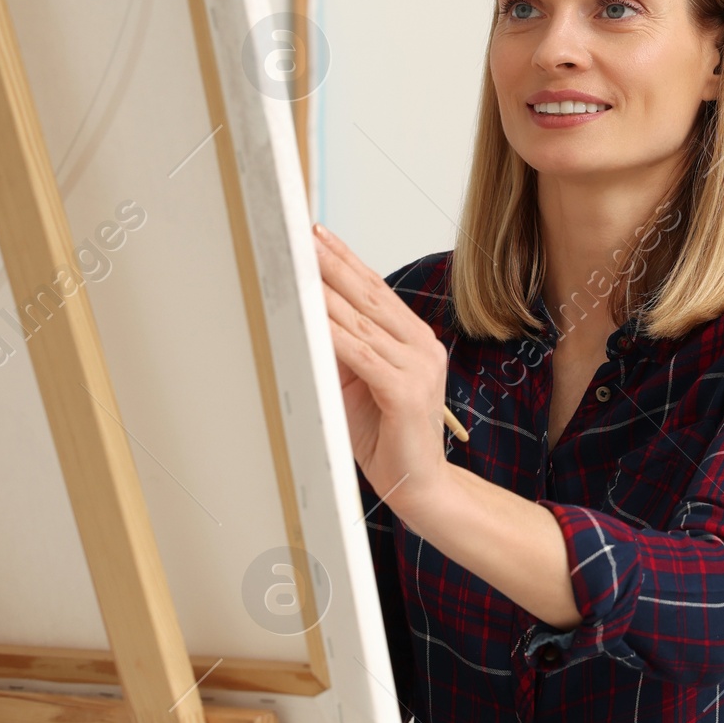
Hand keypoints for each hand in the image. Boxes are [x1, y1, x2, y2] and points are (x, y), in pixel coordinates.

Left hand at [313, 225, 450, 513]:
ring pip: (362, 322)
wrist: (419, 486)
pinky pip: (361, 355)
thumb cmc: (388, 437)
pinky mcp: (405, 391)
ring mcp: (418, 368)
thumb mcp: (359, 385)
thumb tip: (308, 318)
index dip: (348, 261)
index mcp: (416, 341)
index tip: (320, 236)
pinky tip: (312, 318)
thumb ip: (344, 352)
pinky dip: (333, 335)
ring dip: (326, 294)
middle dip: (334, 264)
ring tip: (300, 269)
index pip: (378, 291)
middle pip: (371, 297)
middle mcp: (422, 347)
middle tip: (305, 238)